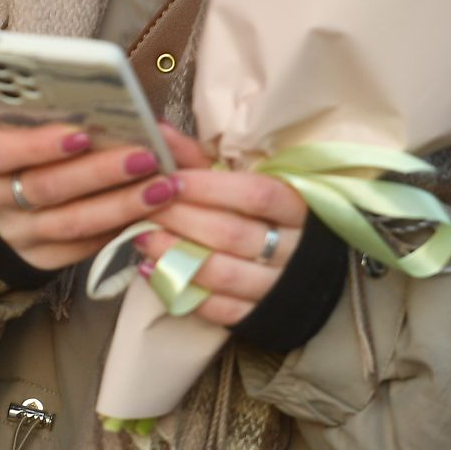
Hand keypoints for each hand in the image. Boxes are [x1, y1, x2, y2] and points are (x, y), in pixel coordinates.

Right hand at [0, 83, 203, 271]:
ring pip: (71, 223)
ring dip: (121, 204)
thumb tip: (36, 68)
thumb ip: (7, 91)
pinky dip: (118, 229)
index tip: (82, 132)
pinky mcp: (40, 260)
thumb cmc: (4, 147)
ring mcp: (18, 234)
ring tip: (164, 185)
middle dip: (99, 172)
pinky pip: (82, 248)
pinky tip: (151, 212)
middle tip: (144, 155)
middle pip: (46, 188)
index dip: (39, 144)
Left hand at [133, 155, 310, 327]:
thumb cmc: (267, 215)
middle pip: (232, 233)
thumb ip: (201, 159)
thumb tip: (158, 131)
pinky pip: (220, 310)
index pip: (255, 194)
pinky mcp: (262, 317)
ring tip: (141, 239)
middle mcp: (293, 249)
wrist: (309, 271)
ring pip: (223, 274)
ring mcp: (278, 287)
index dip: (209, 186)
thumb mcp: (245, 181)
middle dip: (181, 219)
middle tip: (143, 206)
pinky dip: (183, 291)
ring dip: (175, 256)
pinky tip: (153, 272)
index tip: (170, 178)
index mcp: (297, 206)